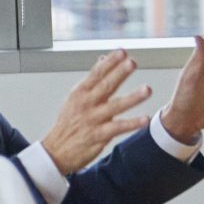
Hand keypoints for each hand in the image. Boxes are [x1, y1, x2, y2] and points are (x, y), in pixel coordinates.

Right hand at [41, 50, 152, 173]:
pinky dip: (132, 123)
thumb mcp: (76, 98)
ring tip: (147, 89)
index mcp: (80, 93)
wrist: (55, 152)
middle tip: (132, 62)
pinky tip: (145, 119)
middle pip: (105, 86)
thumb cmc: (69, 123)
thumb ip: (92, 80)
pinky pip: (118, 128)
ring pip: (115, 106)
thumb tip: (102, 59)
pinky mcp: (99, 136)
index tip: (122, 51)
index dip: (109, 62)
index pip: (96, 74)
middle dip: (119, 73)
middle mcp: (86, 104)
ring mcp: (93, 120)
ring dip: (132, 98)